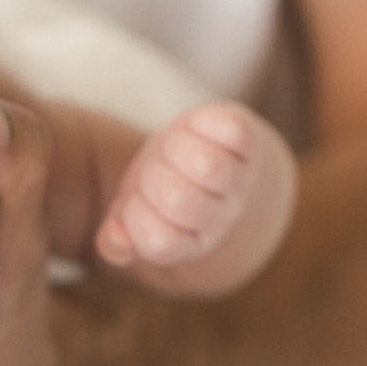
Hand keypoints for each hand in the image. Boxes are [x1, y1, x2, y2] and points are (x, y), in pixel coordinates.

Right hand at [96, 101, 297, 298]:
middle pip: (180, 199)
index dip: (136, 217)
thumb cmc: (164, 194)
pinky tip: (199, 129)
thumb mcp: (134, 218)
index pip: (158, 240)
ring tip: (174, 149)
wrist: (221, 170)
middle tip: (154, 171)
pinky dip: (207, 123)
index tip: (134, 201)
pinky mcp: (251, 143)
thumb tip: (115, 241)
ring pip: (207, 164)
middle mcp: (219, 217)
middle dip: (154, 176)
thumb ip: (117, 238)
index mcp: (188, 241)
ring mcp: (238, 180)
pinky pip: (233, 130)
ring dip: (178, 148)